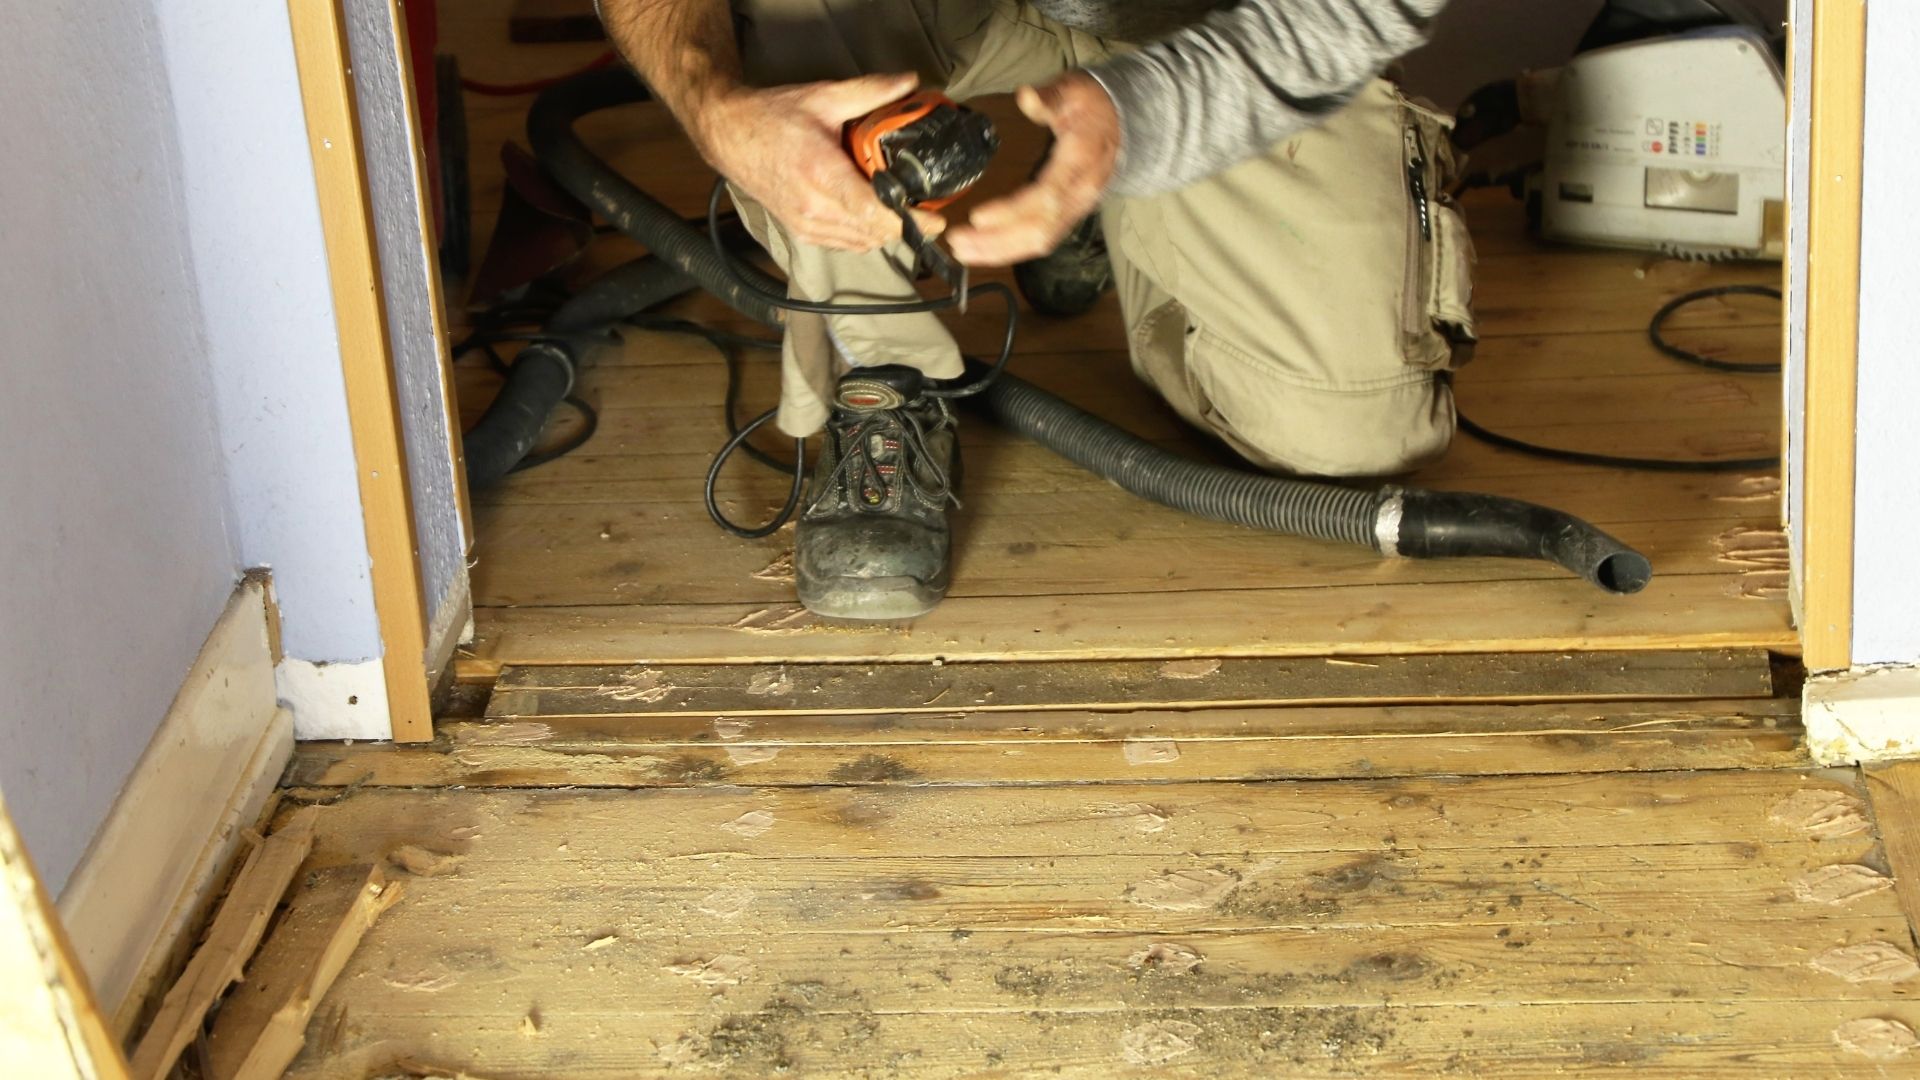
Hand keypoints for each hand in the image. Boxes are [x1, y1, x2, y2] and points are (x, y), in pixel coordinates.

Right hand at [691, 72, 943, 251]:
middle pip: (874, 234)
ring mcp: (806, 224)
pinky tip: (874, 215)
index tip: (935, 217)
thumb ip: (870, 91)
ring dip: (886, 232)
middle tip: (927, 206)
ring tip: (904, 210)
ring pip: (861, 243)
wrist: (728, 135)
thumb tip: (909, 82)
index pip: (873, 213)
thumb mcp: (823, 96)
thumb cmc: (772, 116)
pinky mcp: (801, 231)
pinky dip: (865, 235)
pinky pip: (845, 244)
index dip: (909, 221)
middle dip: (905, 225)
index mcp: (821, 175)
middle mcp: (813, 207)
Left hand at [948, 71, 1118, 266]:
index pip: (1046, 195)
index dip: (1012, 211)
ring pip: (1040, 240)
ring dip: (999, 251)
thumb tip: (1025, 96)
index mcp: (1082, 160)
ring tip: (962, 250)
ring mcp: (1078, 208)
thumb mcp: (1073, 90)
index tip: (977, 216)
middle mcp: (1082, 192)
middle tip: (957, 239)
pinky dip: (1011, 250)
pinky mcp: (1070, 216)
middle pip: (1040, 228)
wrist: (1123, 123)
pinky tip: (984, 251)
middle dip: (997, 240)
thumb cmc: (1093, 105)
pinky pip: (1042, 240)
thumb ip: (1049, 97)